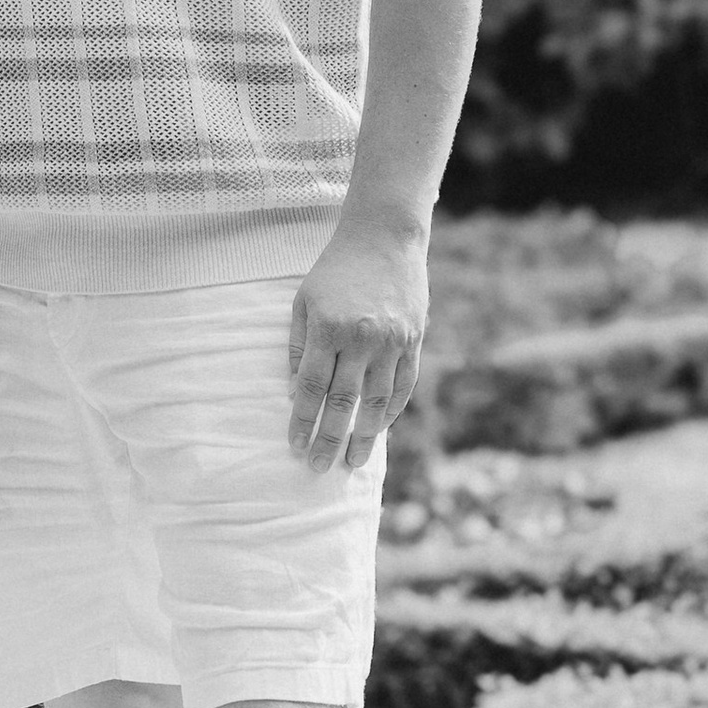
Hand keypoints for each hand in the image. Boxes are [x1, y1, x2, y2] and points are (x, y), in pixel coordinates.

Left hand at [287, 217, 427, 472]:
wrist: (383, 238)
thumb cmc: (334, 270)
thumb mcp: (304, 301)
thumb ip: (299, 347)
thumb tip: (298, 393)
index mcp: (328, 329)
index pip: (312, 388)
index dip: (303, 421)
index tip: (295, 446)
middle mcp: (361, 339)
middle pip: (343, 402)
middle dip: (329, 439)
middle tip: (318, 468)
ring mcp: (391, 342)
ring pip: (377, 401)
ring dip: (363, 435)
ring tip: (352, 461)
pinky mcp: (413, 340)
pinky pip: (403, 386)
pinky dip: (391, 411)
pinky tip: (378, 429)